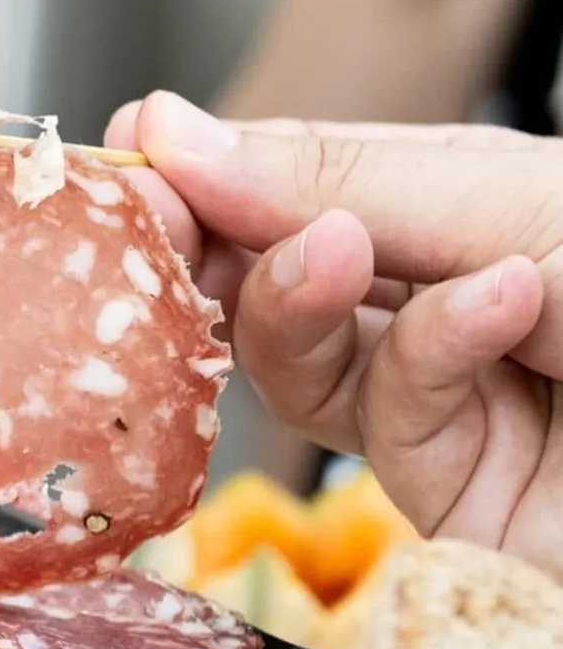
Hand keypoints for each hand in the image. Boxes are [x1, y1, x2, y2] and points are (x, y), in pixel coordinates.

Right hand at [109, 96, 562, 570]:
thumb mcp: (514, 192)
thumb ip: (340, 176)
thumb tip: (171, 136)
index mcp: (462, 208)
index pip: (298, 185)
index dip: (209, 175)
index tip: (134, 157)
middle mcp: (444, 308)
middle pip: (273, 286)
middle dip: (222, 248)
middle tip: (171, 218)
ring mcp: (453, 415)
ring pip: (306, 372)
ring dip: (301, 305)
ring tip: (338, 253)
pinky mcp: (468, 512)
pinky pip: (393, 432)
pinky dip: (428, 360)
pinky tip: (494, 307)